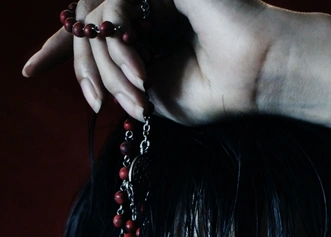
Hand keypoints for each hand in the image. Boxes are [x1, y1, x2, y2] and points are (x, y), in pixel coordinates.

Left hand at [22, 0, 293, 124]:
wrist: (255, 75)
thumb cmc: (215, 90)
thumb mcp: (156, 95)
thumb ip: (121, 79)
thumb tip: (91, 73)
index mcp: (148, 33)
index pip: (96, 37)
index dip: (62, 54)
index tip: (38, 75)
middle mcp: (145, 7)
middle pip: (86, 25)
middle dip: (73, 63)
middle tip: (87, 98)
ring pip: (95, 24)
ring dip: (106, 69)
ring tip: (134, 96)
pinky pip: (112, 12)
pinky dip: (118, 49)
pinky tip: (139, 74)